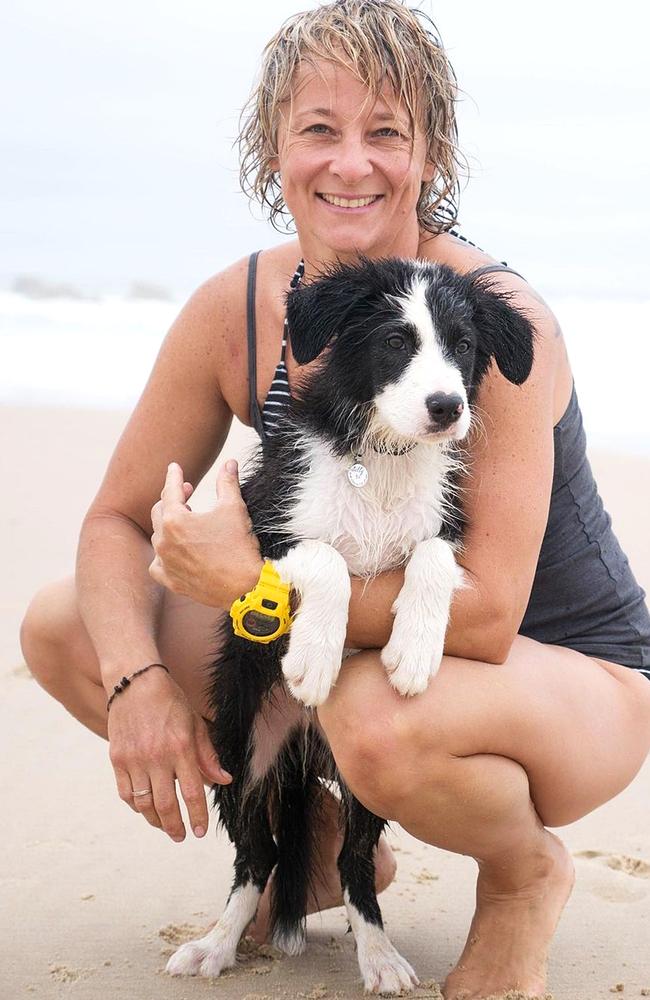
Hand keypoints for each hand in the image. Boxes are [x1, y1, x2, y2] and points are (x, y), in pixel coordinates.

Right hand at [108, 667, 231, 840]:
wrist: (135, 682)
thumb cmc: (170, 701)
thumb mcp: (195, 724)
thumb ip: (208, 755)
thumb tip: (224, 780)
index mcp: (181, 748)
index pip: (192, 793)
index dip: (197, 816)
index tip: (200, 831)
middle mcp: (156, 756)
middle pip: (166, 806)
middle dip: (175, 827)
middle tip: (181, 836)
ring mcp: (134, 759)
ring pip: (144, 804)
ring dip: (156, 821)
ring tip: (165, 826)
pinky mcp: (117, 759)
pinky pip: (126, 794)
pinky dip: (136, 806)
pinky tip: (145, 809)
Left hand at [149, 461, 261, 609]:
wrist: (246, 588)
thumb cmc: (240, 547)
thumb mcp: (234, 508)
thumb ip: (227, 483)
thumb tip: (229, 464)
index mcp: (175, 520)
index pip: (170, 491)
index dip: (174, 477)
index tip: (174, 468)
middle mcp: (164, 541)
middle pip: (159, 512)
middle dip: (172, 499)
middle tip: (187, 493)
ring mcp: (165, 563)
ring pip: (159, 537)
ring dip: (169, 526)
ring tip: (187, 522)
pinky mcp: (171, 581)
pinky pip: (158, 564)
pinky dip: (164, 555)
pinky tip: (174, 551)